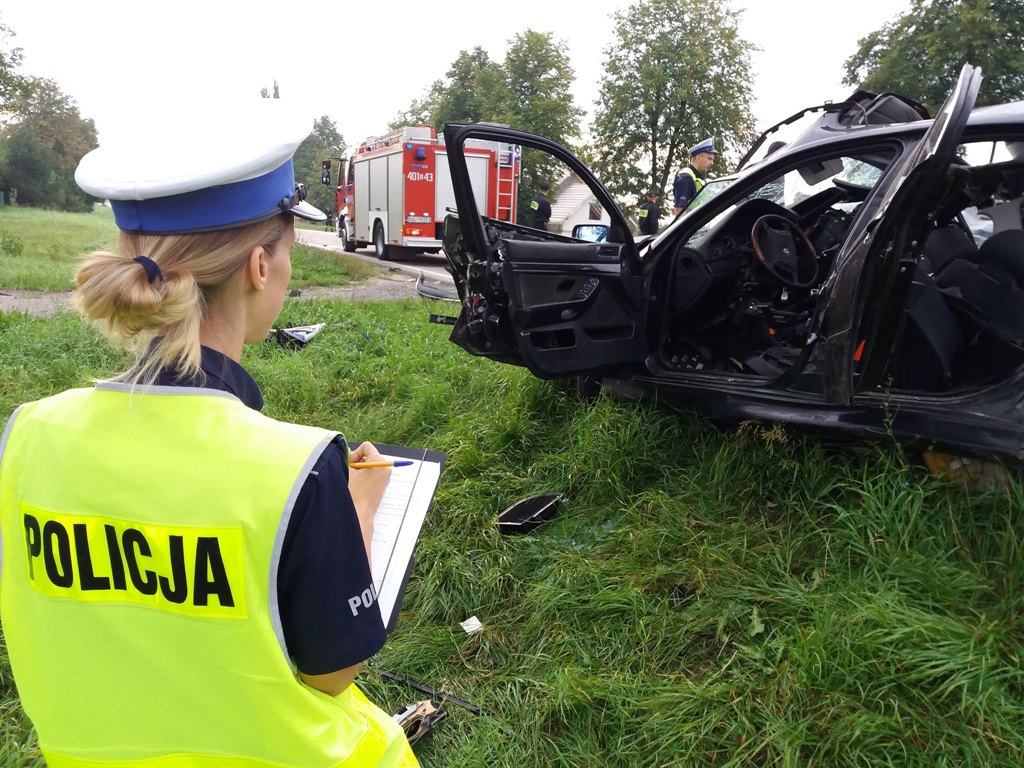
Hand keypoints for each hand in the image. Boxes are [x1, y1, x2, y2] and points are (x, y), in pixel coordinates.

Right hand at [348, 441, 390, 559]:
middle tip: (350, 472)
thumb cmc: (354, 493)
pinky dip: (363, 476)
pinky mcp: (381, 485)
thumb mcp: (348, 472)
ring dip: (359, 470)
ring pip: (369, 465)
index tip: (350, 465)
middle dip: (357, 462)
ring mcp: (385, 478)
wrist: (360, 514)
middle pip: (368, 455)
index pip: (366, 447)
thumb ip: (347, 459)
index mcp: (379, 462)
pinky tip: (356, 485)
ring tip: (353, 480)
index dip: (355, 453)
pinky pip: (372, 474)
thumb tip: (346, 451)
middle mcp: (385, 469)